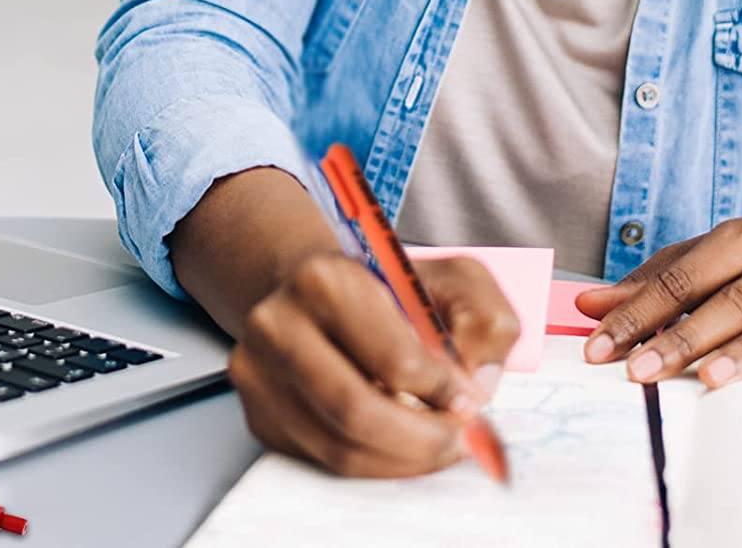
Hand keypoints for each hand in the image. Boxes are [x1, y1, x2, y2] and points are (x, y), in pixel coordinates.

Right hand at [227, 252, 520, 476]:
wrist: (315, 290)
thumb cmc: (389, 286)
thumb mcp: (448, 277)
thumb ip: (482, 317)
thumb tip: (479, 382)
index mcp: (324, 279)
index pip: (389, 357)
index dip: (439, 390)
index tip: (469, 401)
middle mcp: (277, 325)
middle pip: (355, 411)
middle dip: (421, 438)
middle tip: (458, 440)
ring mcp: (259, 373)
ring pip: (338, 447)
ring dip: (401, 460)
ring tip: (438, 446)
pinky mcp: (259, 413)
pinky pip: (322, 460)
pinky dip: (373, 464)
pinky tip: (401, 446)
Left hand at [575, 218, 741, 388]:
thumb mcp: (704, 262)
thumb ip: (649, 284)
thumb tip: (588, 306)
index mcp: (739, 238)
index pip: (680, 278)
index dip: (637, 313)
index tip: (602, 348)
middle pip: (729, 301)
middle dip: (682, 338)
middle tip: (642, 372)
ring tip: (711, 378)